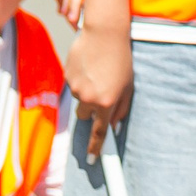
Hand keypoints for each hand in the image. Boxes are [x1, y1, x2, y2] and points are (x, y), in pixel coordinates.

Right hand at [65, 21, 132, 158]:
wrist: (104, 35)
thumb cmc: (121, 61)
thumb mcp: (129, 86)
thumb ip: (122, 108)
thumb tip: (114, 125)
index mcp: (107, 103)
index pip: (99, 132)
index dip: (95, 147)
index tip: (91, 160)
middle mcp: (88, 98)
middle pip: (84, 116)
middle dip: (91, 109)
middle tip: (101, 92)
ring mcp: (75, 88)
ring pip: (79, 99)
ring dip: (86, 92)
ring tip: (98, 73)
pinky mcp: (66, 76)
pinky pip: (73, 85)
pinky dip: (80, 79)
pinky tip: (89, 66)